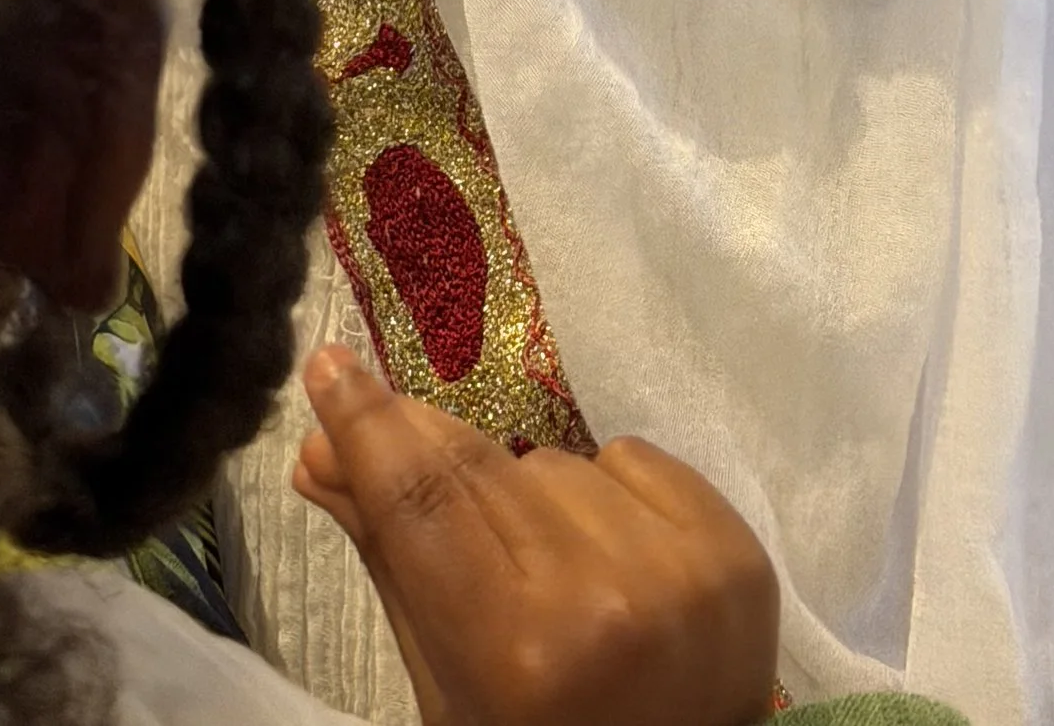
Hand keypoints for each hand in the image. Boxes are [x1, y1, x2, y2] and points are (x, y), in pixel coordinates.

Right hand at [293, 345, 779, 725]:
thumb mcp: (451, 689)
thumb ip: (394, 564)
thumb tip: (318, 453)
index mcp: (520, 655)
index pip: (422, 503)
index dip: (366, 426)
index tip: (327, 363)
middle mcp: (603, 600)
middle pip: (480, 468)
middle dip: (417, 434)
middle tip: (376, 411)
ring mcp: (680, 571)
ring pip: (554, 465)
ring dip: (524, 494)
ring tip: (536, 563)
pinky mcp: (735, 548)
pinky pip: (631, 460)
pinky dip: (604, 491)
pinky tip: (606, 551)